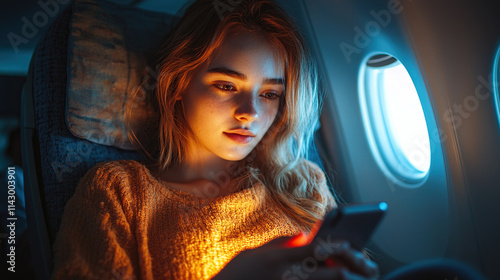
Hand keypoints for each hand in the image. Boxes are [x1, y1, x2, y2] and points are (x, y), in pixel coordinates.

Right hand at [212, 233, 378, 279]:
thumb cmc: (237, 275)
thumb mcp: (255, 253)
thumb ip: (282, 244)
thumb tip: (306, 236)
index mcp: (281, 256)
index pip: (320, 246)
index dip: (342, 245)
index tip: (352, 244)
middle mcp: (291, 275)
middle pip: (336, 271)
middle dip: (358, 267)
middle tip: (370, 268)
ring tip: (361, 277)